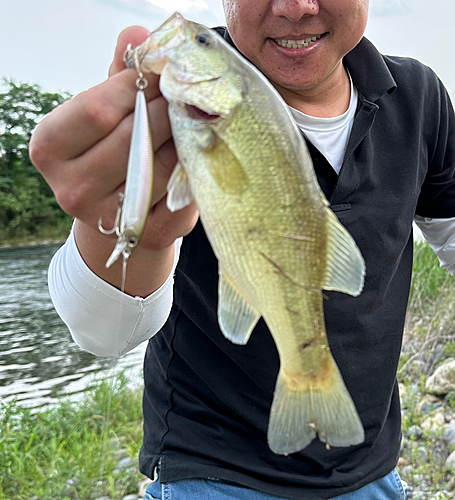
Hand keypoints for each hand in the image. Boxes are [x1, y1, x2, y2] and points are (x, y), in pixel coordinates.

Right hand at [30, 26, 198, 253]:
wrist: (115, 211)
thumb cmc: (109, 151)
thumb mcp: (104, 113)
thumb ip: (119, 75)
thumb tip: (138, 32)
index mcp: (50, 148)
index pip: (98, 108)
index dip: (138, 85)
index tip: (164, 71)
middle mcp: (71, 188)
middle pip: (132, 137)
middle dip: (167, 109)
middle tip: (189, 94)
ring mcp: (108, 218)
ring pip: (162, 166)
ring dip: (187, 137)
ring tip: (198, 119)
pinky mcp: (146, 235)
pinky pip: (181, 194)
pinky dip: (196, 169)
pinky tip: (199, 154)